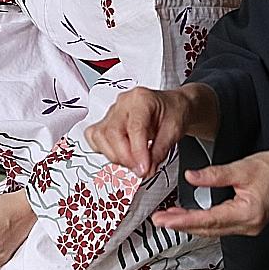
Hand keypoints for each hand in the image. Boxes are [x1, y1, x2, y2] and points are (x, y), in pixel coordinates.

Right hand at [85, 85, 207, 178]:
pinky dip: (104, 150)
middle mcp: (123, 103)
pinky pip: (94, 137)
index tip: (144, 169)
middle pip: (112, 132)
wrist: (171, 107)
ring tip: (133, 162)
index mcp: (142, 99)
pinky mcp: (105, 122)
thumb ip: (159, 151)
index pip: (134, 127)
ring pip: (100, 137)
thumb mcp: (174, 131)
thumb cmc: (173, 113)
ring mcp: (111, 112)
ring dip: (115, 157)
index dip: (138, 152)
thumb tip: (147, 169)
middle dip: (125, 157)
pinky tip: (120, 154)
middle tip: (141, 170)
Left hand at [152, 149, 268, 236]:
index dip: (184, 220)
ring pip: (212, 230)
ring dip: (190, 225)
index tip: (165, 219)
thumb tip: (191, 177)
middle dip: (181, 225)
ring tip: (169, 218)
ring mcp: (248, 226)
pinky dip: (203, 222)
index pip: (208, 220)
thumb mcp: (242, 168)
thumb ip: (214, 174)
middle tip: (159, 220)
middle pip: (208, 229)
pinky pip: (220, 226)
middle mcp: (247, 225)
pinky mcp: (247, 222)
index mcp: (246, 213)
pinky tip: (191, 217)